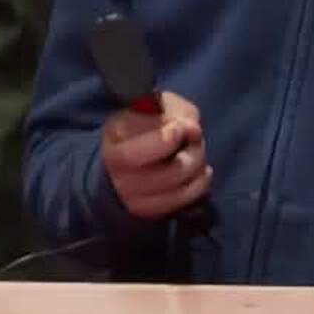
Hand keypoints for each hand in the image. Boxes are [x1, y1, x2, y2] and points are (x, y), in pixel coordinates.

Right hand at [101, 92, 211, 219]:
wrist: (136, 149)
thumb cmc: (151, 121)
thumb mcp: (160, 105)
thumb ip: (176, 113)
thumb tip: (191, 130)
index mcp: (113, 138)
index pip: (132, 154)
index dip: (164, 142)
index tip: (184, 128)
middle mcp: (115, 171)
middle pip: (158, 177)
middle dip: (189, 156)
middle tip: (196, 139)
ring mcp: (128, 195)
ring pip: (172, 190)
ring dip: (196, 169)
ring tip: (197, 154)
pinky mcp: (144, 208)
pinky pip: (179, 202)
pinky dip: (198, 186)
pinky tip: (200, 172)